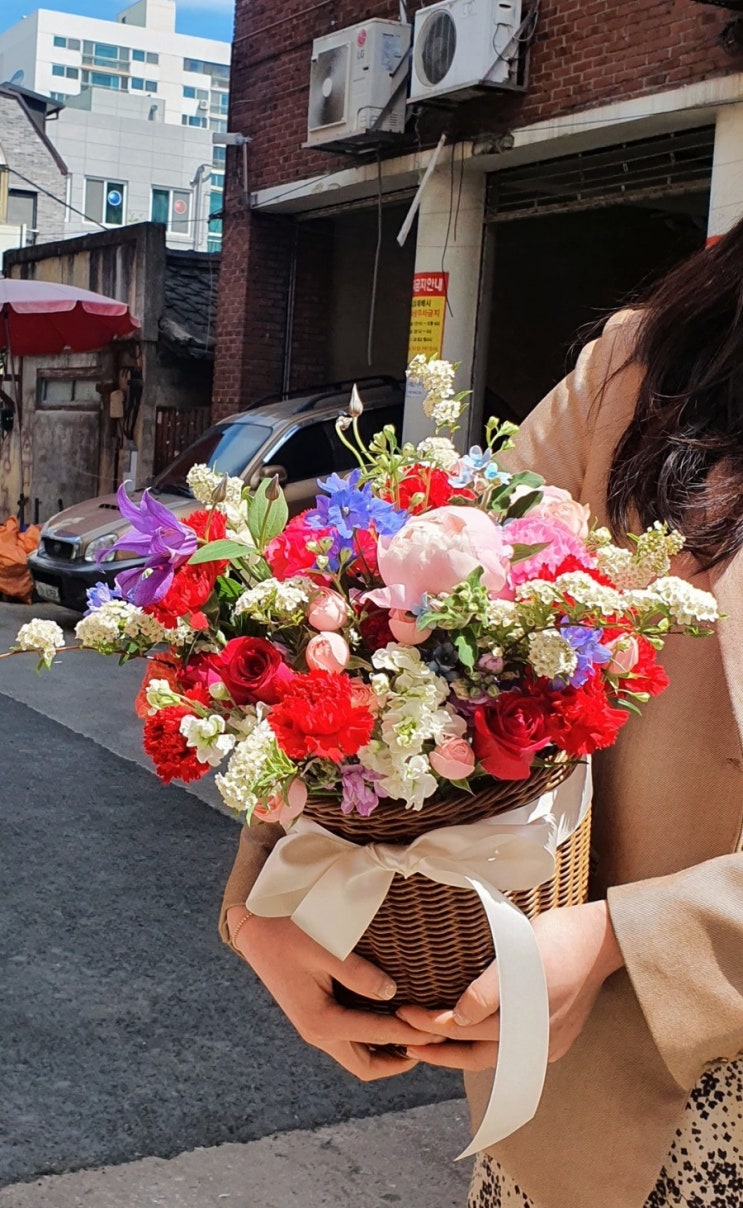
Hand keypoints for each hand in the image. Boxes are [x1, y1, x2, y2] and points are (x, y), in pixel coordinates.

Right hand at [226, 907, 443, 1080]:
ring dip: (386, 1053)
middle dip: (400, 1061)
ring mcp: (313, 1027)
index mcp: (321, 1021)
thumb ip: (357, 973)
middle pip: (365, 1066)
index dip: (411, 1035)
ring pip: (356, 1057)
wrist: (254, 927)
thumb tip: (391, 992)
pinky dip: (372, 1040)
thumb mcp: (324, 948)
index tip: (439, 1030)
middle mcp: (317, 1033)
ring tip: (417, 1037)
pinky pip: (348, 1041)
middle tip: (432, 1044)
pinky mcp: (314, 1016)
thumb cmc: (288, 932)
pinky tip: (389, 1021)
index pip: (378, 1035)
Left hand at [397, 901, 623, 1071]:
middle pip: (476, 1056)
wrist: (603, 937)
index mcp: (527, 1027)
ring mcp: (546, 1041)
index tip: (404, 1016)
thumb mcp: (521, 959)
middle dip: (439, 1049)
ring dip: (459, 1049)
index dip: (431, 1027)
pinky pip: (509, 1046)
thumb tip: (458, 1020)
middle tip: (404, 1040)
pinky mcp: (553, 1033)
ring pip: (492, 1054)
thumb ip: (490, 992)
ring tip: (428, 1043)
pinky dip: (483, 1042)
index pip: (467, 1034)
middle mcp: (536, 1043)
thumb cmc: (560, 939)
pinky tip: (468, 1031)